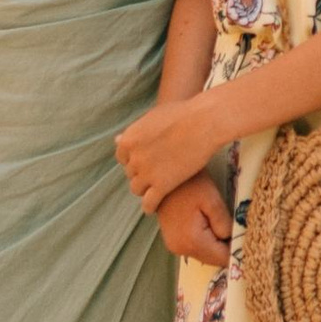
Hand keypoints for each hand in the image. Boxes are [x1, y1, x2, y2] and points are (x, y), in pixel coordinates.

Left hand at [117, 96, 216, 214]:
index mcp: (128, 140)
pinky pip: (149, 203)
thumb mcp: (152, 118)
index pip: (122, 157)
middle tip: (156, 172)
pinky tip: (155, 206)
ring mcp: (147, 173)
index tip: (146, 160)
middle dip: (141, 172)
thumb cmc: (182, 115)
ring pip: (137, 189)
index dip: (134, 159)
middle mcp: (134, 157)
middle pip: (131, 172)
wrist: (203, 122)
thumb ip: (134, 132)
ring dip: (145, 189)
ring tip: (155, 189)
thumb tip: (117, 139)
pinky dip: (150, 206)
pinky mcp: (162, 186)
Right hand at [156, 172, 234, 269]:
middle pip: (213, 260)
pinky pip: (196, 249)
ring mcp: (175, 247)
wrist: (164, 176)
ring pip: (205, 255)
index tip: (247, 240)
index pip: (222, 259)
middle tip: (238, 230)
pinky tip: (210, 225)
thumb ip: (225, 224)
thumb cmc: (190, 184)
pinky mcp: (173, 242)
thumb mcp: (213, 200)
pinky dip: (207, 242)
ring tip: (223, 225)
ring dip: (217, 246)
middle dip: (227, 249)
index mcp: (193, 241)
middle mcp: (181, 250)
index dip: (237, 252)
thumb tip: (233, 241)